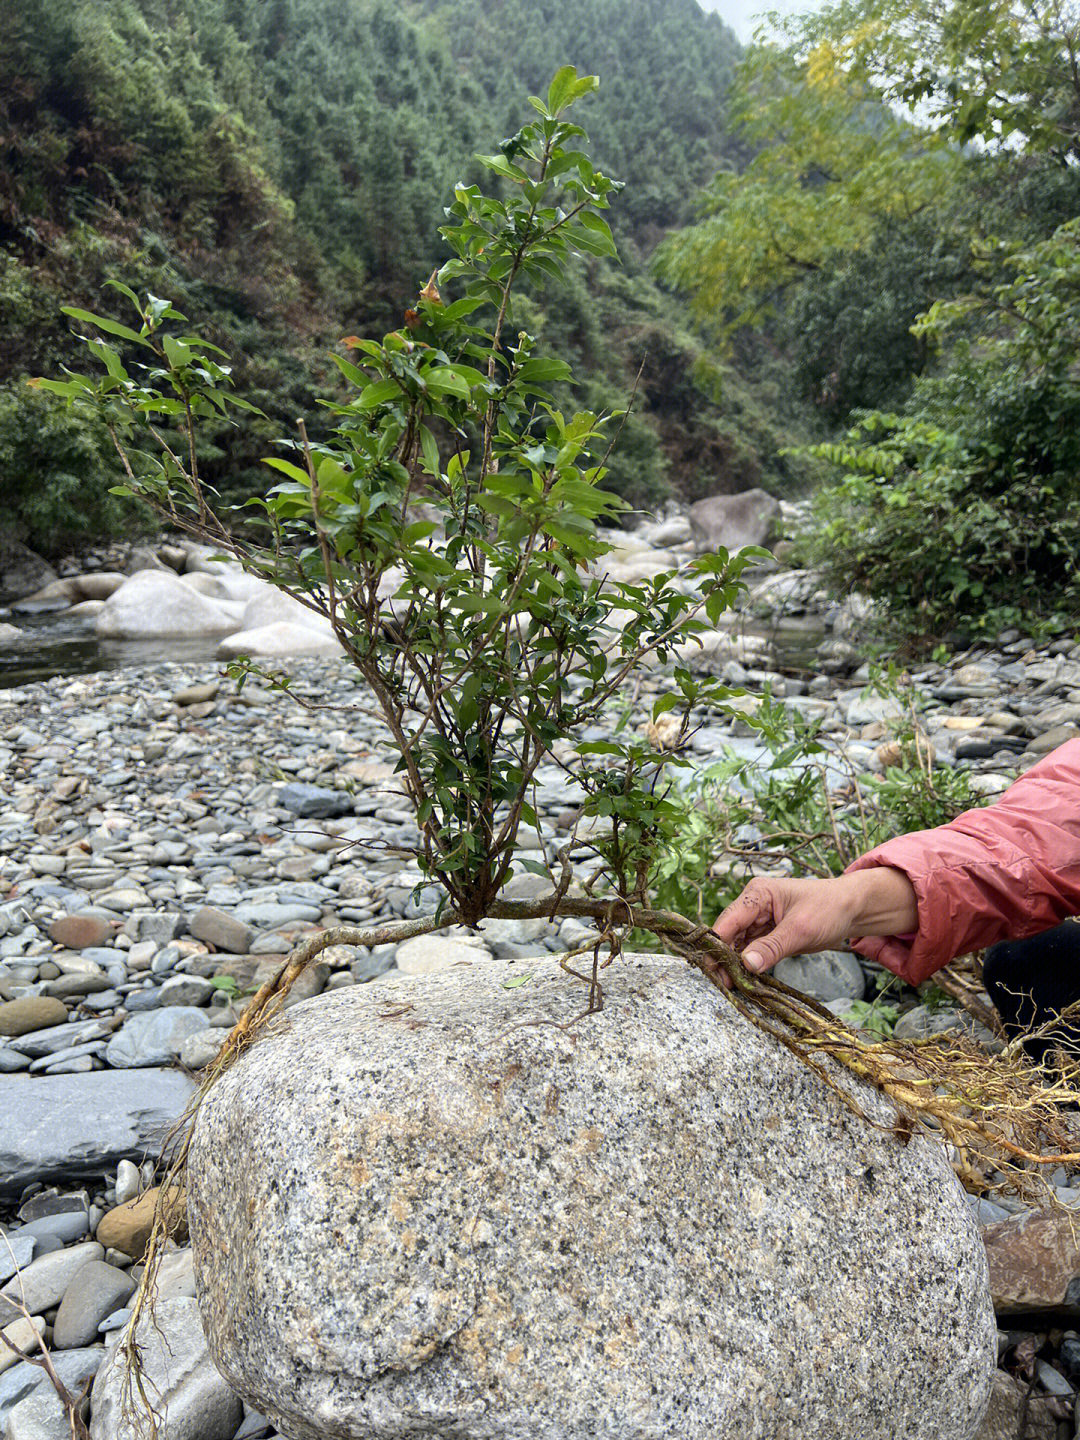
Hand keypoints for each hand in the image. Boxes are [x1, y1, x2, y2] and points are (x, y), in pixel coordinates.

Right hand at [712, 868, 917, 975]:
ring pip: (737, 944)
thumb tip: (745, 965)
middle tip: (722, 984)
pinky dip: (748, 965)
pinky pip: (751, 950)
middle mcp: (753, 906)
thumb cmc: (828, 909)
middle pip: (728, 934)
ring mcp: (759, 920)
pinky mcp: (768, 934)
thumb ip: (771, 947)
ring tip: (731, 986)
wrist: (852, 909)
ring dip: (734, 964)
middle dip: (724, 958)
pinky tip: (744, 980)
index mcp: (757, 894)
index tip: (712, 969)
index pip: (728, 921)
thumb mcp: (800, 929)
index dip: (717, 945)